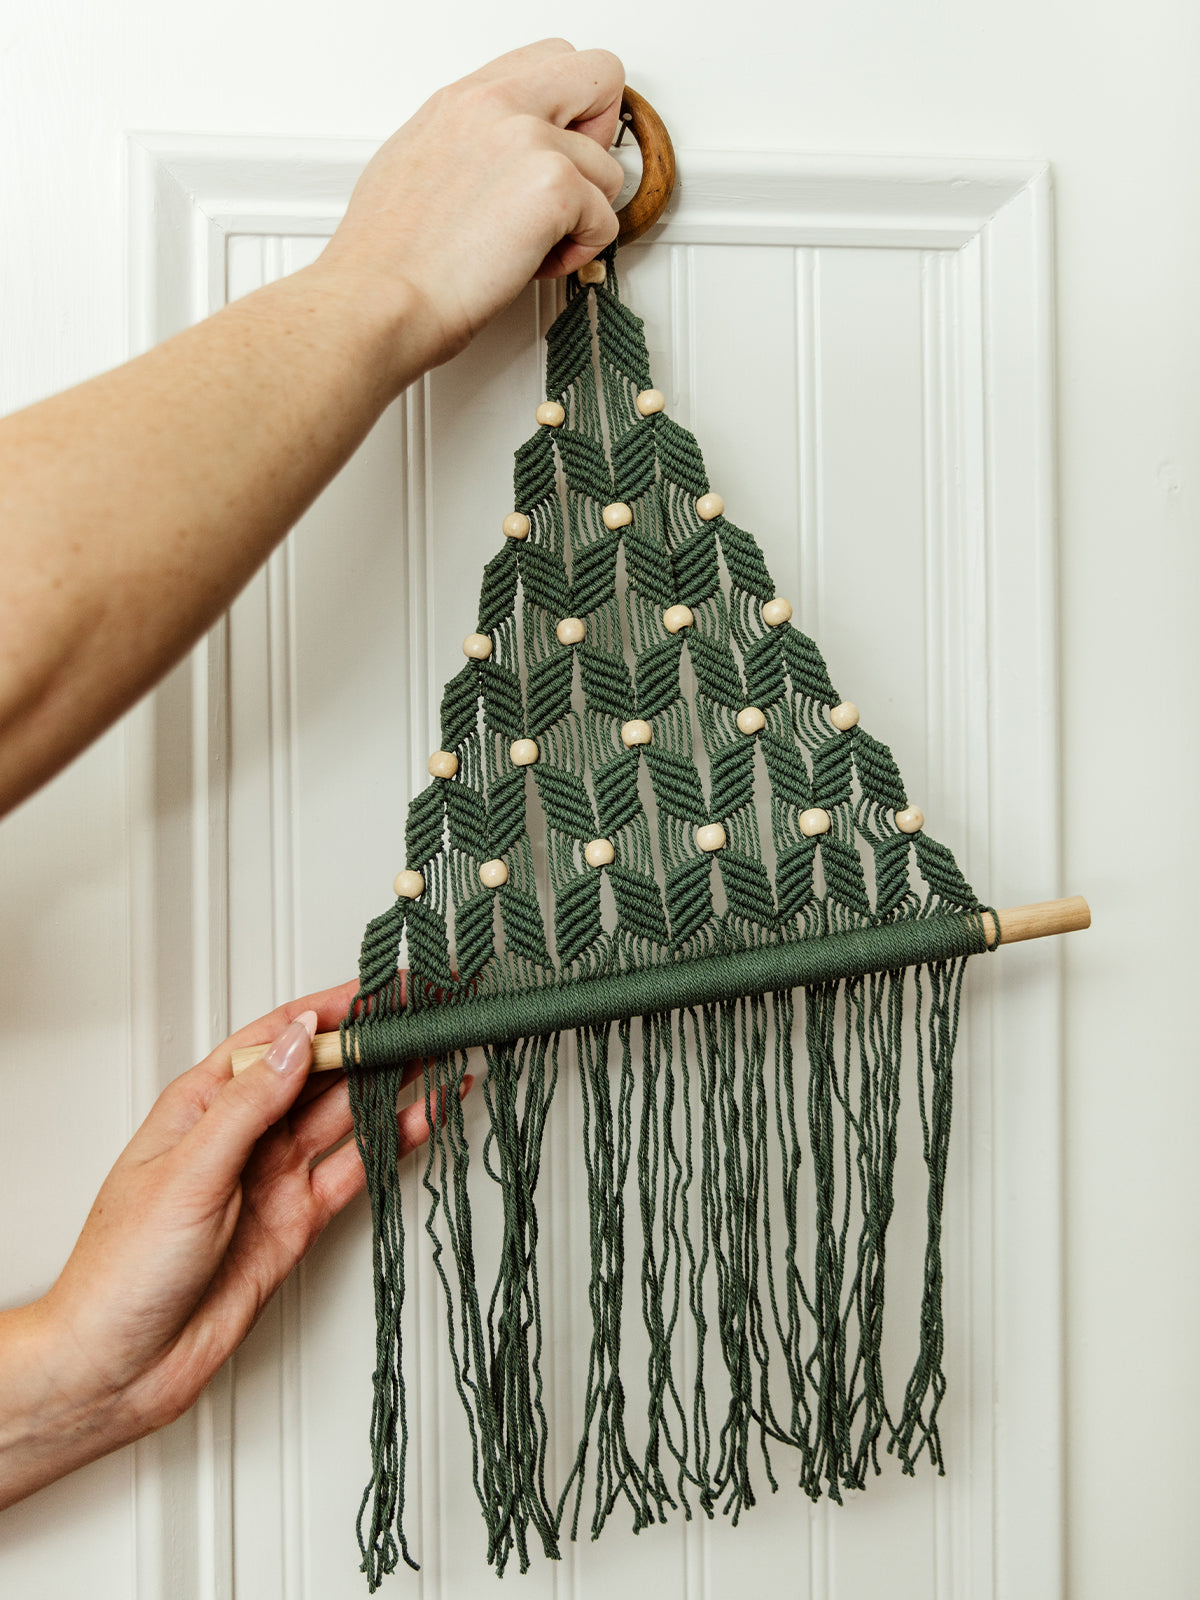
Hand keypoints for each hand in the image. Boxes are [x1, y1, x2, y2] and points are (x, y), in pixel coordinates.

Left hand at [0, 981, 467, 1507]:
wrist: (119, 1366)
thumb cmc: (121, 1270)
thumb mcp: (188, 1172)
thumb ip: (251, 1104)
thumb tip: (300, 1040)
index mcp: (202, 1105)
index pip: (277, 1037)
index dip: (330, 1009)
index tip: (379, 988)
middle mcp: (242, 1134)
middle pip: (319, 1072)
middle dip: (372, 1041)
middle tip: (426, 1017)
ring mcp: (273, 1176)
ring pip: (344, 1115)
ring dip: (391, 1084)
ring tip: (441, 1053)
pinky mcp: (297, 1219)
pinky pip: (354, 1168)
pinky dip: (393, 1141)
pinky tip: (423, 1116)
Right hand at [316, 38, 625, 371]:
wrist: (378, 299)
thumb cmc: (388, 258)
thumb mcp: (416, 163)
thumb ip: (470, 142)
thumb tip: (498, 159)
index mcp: (465, 98)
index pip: (552, 58)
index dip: (569, 109)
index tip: (553, 154)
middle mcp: (498, 105)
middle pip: (601, 76)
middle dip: (600, 138)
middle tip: (567, 191)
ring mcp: (529, 141)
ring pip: (609, 170)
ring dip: (582, 217)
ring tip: (531, 246)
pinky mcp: (554, 188)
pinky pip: (606, 221)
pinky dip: (580, 254)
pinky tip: (534, 264)